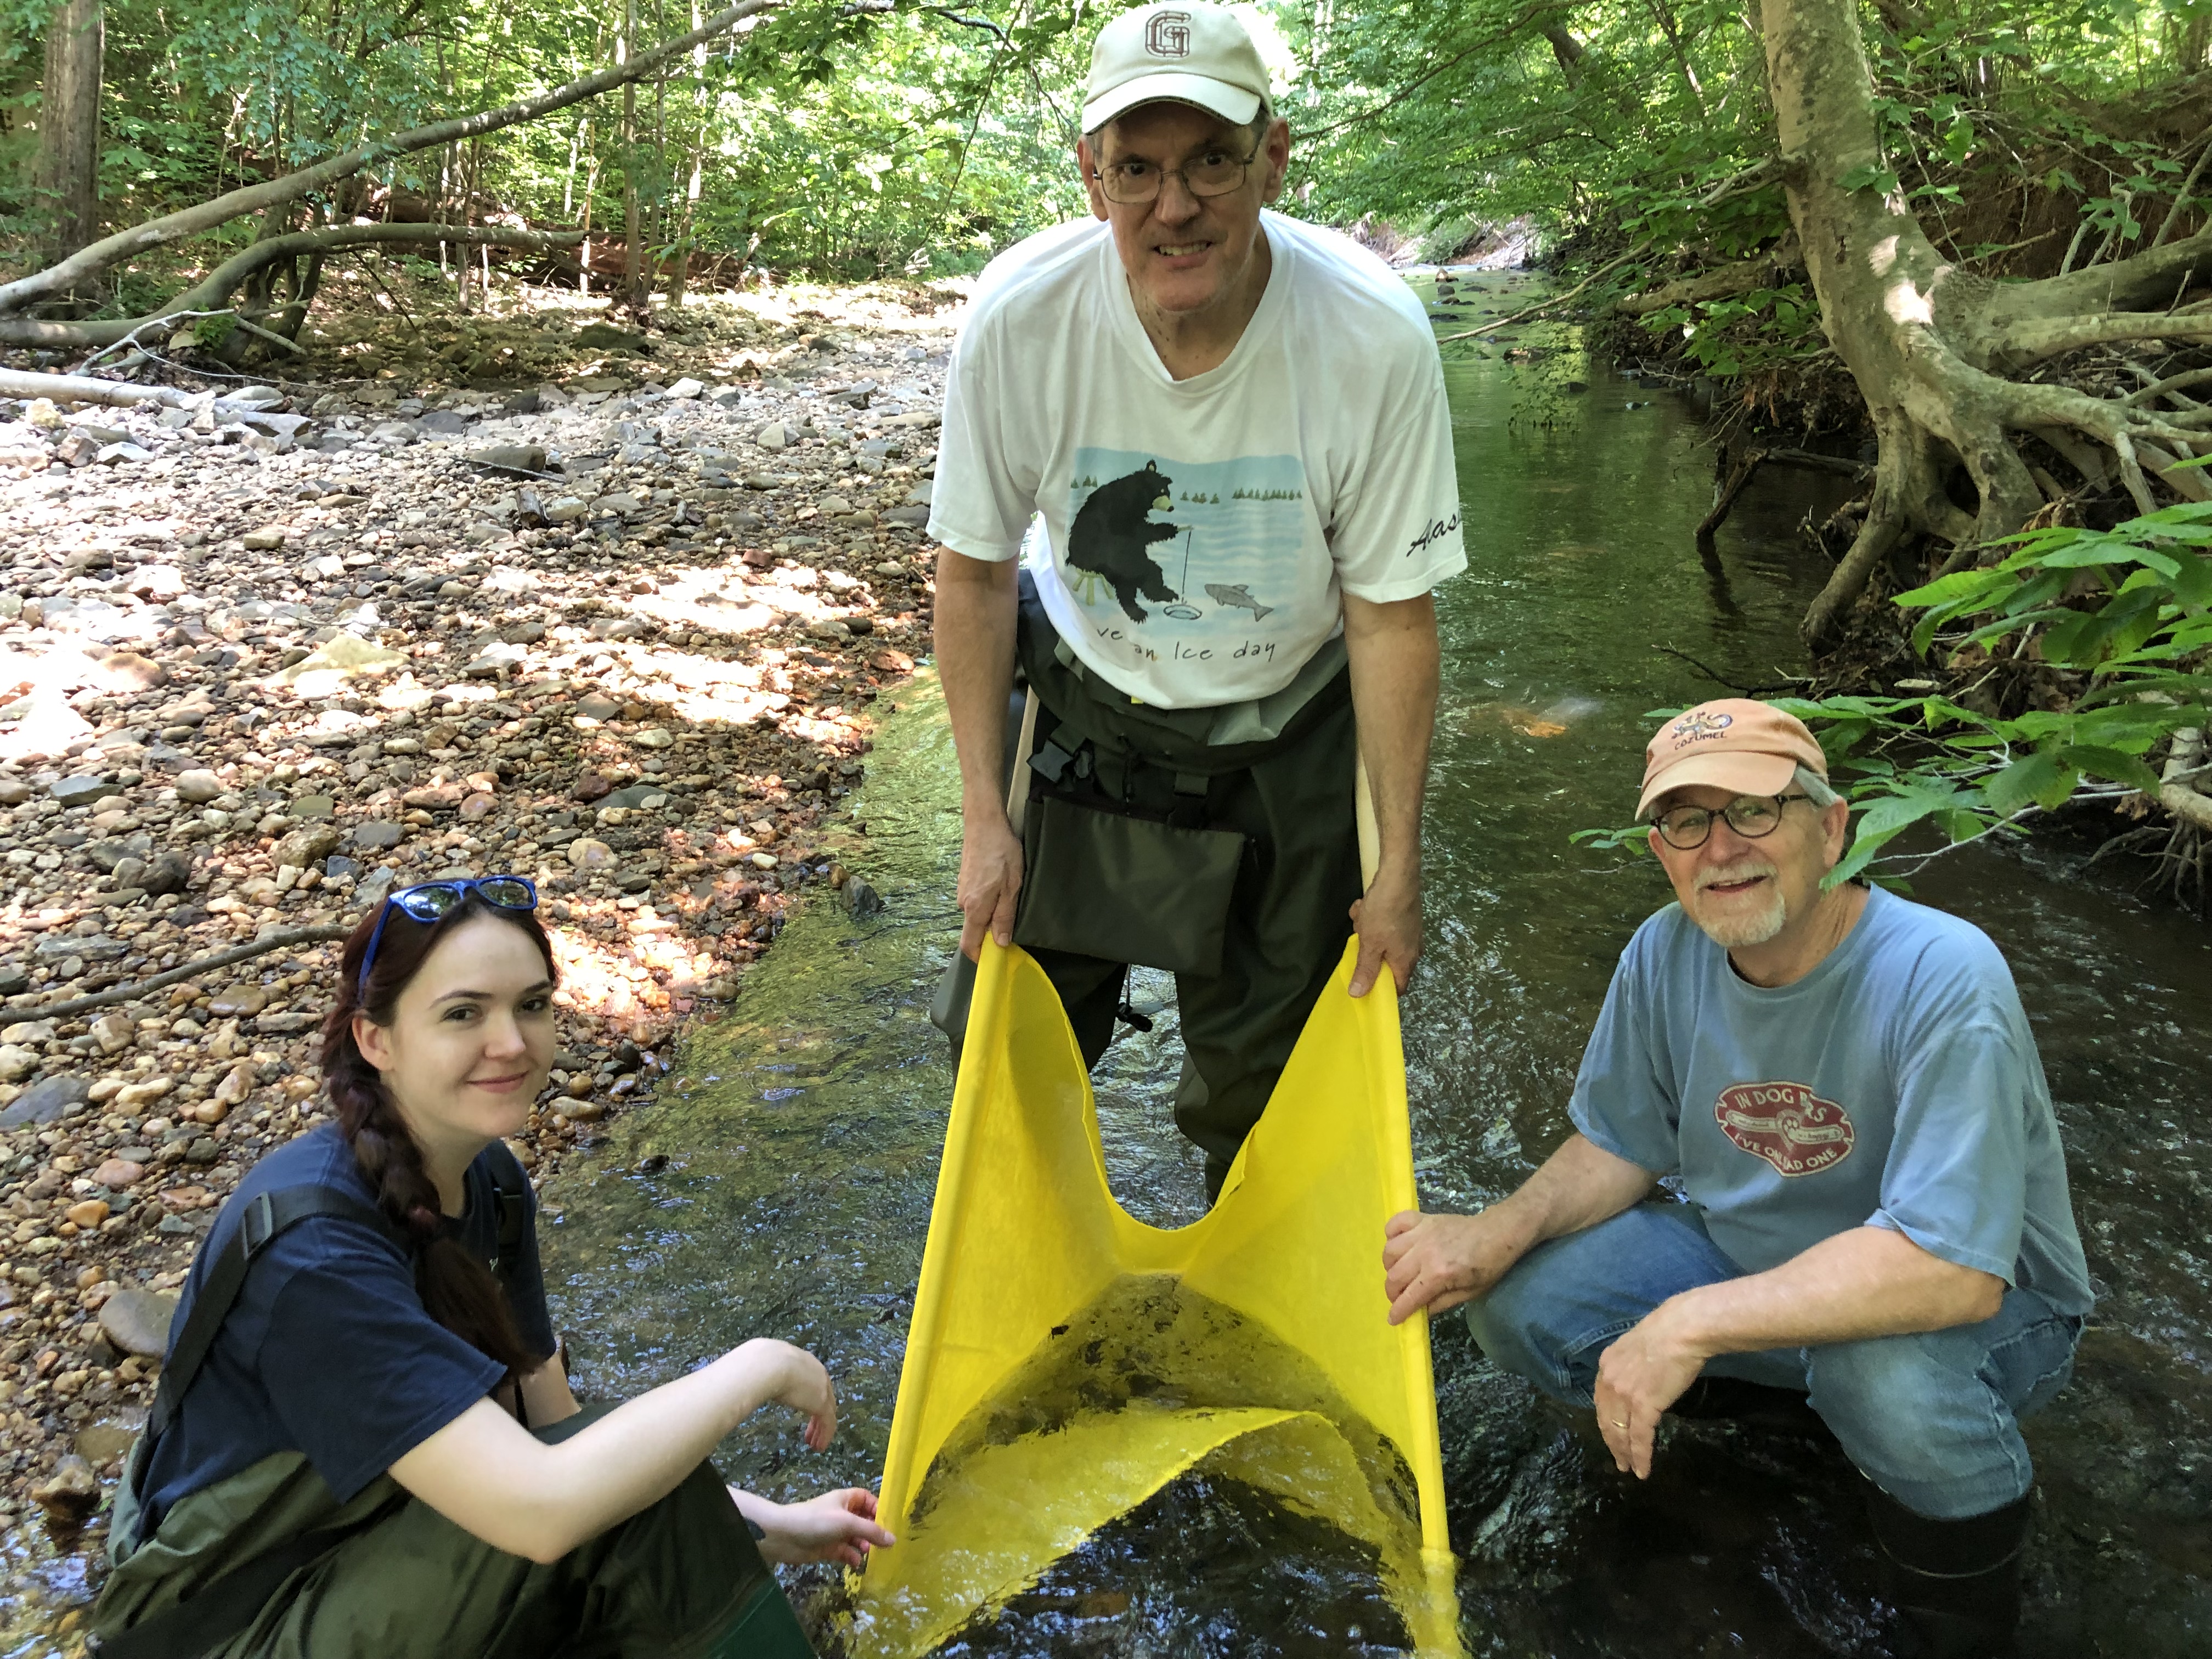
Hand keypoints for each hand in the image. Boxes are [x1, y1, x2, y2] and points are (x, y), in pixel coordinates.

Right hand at [731, 1339, 836, 1449]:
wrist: (769, 1364)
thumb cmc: (761, 1363)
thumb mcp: (765, 1366)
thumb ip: (766, 1374)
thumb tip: (752, 1380)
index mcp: (804, 1362)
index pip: (811, 1382)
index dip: (808, 1397)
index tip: (802, 1409)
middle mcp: (817, 1373)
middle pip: (822, 1397)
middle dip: (817, 1414)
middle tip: (811, 1431)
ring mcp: (822, 1389)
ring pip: (827, 1412)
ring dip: (820, 1429)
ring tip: (815, 1444)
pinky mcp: (823, 1404)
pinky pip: (828, 1423)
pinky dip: (825, 1436)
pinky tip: (819, 1447)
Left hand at [734, 1486, 896, 1567]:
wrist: (784, 1536)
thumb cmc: (817, 1521)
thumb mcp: (847, 1522)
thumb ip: (871, 1531)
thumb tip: (893, 1539)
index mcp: (845, 1500)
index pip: (867, 1499)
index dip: (878, 1508)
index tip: (888, 1523)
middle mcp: (841, 1514)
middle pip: (863, 1520)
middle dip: (873, 1531)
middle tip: (883, 1543)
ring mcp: (834, 1532)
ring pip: (855, 1538)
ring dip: (863, 1545)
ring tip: (868, 1552)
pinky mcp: (827, 1548)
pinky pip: (845, 1552)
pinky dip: (851, 1557)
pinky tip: (855, 1563)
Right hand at [957, 810, 1023, 960]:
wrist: (984, 822)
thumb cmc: (1002, 852)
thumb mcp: (1012, 886)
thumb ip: (1004, 916)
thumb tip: (1000, 943)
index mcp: (975, 908)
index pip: (969, 944)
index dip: (981, 957)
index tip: (997, 960)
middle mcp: (963, 903)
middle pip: (974, 930)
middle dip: (991, 934)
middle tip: (1013, 925)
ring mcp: (962, 891)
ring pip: (976, 915)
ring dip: (991, 915)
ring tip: (1009, 899)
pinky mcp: (964, 881)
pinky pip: (975, 901)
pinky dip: (987, 902)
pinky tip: (1000, 887)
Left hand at [1348, 868, 1420, 996]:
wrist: (1398, 876)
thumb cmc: (1385, 914)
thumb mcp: (1370, 944)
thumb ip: (1366, 970)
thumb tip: (1358, 995)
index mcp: (1406, 961)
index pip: (1397, 987)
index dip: (1380, 989)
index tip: (1363, 983)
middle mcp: (1412, 949)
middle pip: (1386, 961)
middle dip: (1368, 950)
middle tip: (1360, 939)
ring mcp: (1409, 931)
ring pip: (1381, 939)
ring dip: (1366, 929)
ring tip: (1361, 916)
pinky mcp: (1404, 916)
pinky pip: (1383, 923)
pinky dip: (1372, 916)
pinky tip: (1365, 905)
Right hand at [1382, 1206, 1530, 1324]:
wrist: (1498, 1233)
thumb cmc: (1488, 1266)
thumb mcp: (1469, 1293)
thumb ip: (1440, 1303)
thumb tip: (1418, 1311)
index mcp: (1439, 1274)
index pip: (1408, 1297)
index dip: (1397, 1312)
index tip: (1393, 1319)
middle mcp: (1425, 1253)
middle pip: (1394, 1276)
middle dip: (1392, 1293)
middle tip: (1399, 1297)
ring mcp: (1422, 1233)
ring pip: (1390, 1251)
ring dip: (1389, 1266)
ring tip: (1400, 1272)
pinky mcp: (1423, 1219)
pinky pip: (1396, 1223)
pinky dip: (1391, 1234)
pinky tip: (1399, 1244)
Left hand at [1592, 1302, 1708, 1479]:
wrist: (1682, 1330)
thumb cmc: (1668, 1333)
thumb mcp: (1637, 1347)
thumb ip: (1631, 1366)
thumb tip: (1639, 1379)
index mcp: (1606, 1365)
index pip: (1601, 1402)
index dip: (1606, 1423)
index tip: (1611, 1435)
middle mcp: (1609, 1380)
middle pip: (1606, 1421)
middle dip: (1612, 1444)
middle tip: (1619, 1461)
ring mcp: (1624, 1394)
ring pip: (1620, 1433)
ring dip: (1625, 1455)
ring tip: (1630, 1469)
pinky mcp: (1643, 1406)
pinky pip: (1639, 1438)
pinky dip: (1640, 1457)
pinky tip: (1643, 1470)